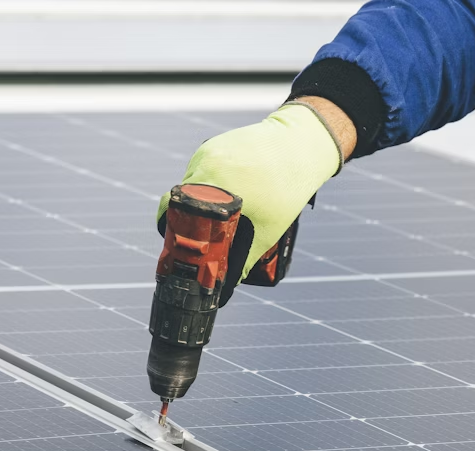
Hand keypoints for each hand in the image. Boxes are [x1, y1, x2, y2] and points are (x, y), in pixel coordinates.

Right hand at [157, 101, 347, 273]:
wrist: (301, 143)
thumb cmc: (289, 187)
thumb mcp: (268, 229)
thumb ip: (244, 259)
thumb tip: (228, 284)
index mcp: (214, 185)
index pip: (173, 212)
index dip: (173, 232)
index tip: (180, 246)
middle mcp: (204, 165)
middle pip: (180, 201)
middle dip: (188, 221)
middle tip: (201, 236)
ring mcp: (207, 152)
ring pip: (189, 186)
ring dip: (199, 203)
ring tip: (222, 213)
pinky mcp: (213, 145)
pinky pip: (200, 171)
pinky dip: (208, 186)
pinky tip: (229, 192)